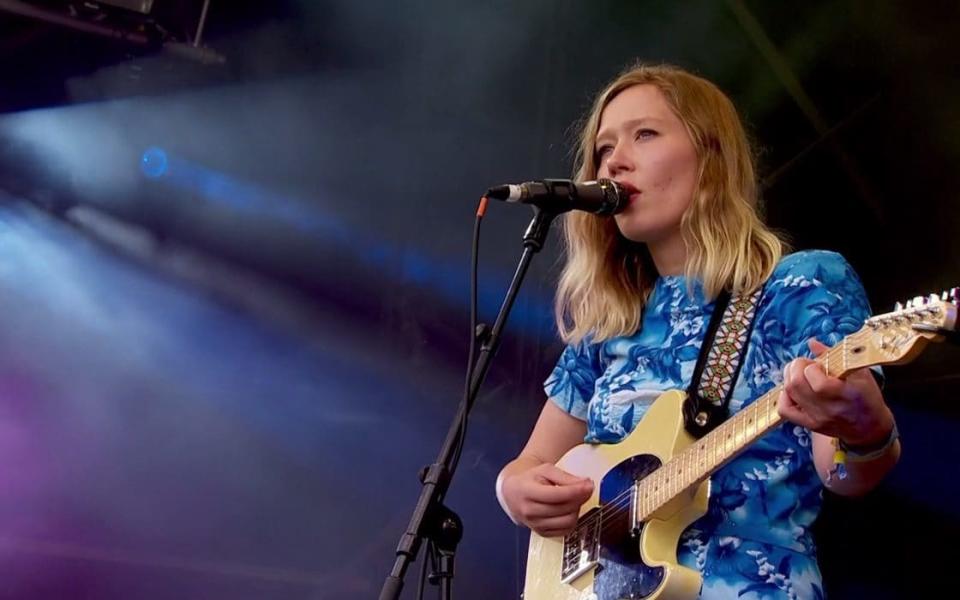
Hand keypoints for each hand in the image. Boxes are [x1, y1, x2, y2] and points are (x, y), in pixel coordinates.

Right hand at [499, 463, 593, 536]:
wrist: (513, 493)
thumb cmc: (529, 479)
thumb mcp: (545, 470)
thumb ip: (566, 477)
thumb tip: (586, 484)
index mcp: (526, 491)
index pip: (556, 495)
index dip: (576, 490)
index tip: (589, 485)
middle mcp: (528, 511)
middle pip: (564, 508)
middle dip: (579, 497)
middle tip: (584, 488)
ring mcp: (534, 524)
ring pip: (567, 521)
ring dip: (576, 509)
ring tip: (574, 498)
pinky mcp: (541, 533)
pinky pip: (566, 530)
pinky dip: (572, 519)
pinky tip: (569, 509)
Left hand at [778, 338, 894, 446]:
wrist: (870, 428)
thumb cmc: (866, 396)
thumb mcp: (859, 373)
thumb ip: (834, 356)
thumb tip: (811, 343)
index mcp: (847, 394)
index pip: (818, 382)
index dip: (811, 367)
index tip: (818, 364)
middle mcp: (830, 409)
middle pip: (797, 384)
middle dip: (796, 367)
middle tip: (805, 364)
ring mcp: (818, 419)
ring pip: (789, 393)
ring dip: (789, 377)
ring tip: (799, 373)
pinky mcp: (810, 425)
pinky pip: (785, 410)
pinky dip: (784, 396)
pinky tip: (793, 390)